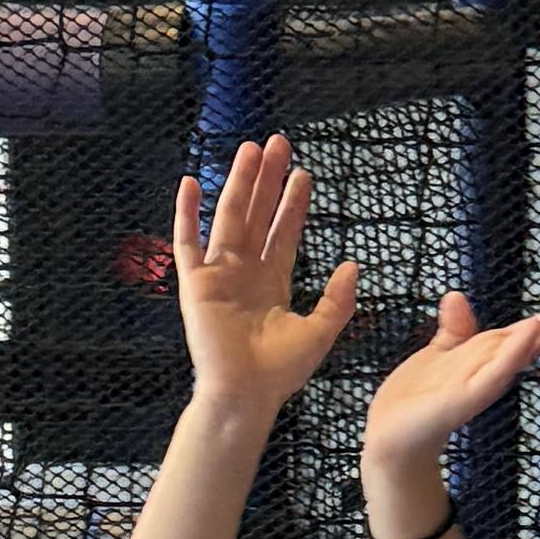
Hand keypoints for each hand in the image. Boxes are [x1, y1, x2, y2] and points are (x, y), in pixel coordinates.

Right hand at [173, 134, 360, 432]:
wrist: (246, 395)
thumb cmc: (280, 373)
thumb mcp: (320, 331)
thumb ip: (337, 299)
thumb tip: (353, 264)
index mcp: (272, 281)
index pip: (284, 231)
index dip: (293, 202)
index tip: (302, 173)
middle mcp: (244, 272)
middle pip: (257, 214)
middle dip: (267, 179)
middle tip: (277, 143)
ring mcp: (218, 275)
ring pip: (229, 217)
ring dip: (238, 183)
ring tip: (249, 150)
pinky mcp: (194, 284)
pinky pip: (187, 243)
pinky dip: (186, 213)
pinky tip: (189, 183)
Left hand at [362, 264, 539, 489]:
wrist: (391, 437)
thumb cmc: (417, 399)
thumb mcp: (439, 354)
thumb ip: (455, 329)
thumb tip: (457, 295)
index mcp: (494, 353)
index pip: (539, 322)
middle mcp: (498, 366)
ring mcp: (486, 382)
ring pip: (528, 346)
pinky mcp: (466, 398)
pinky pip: (495, 373)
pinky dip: (514, 353)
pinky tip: (531, 330)